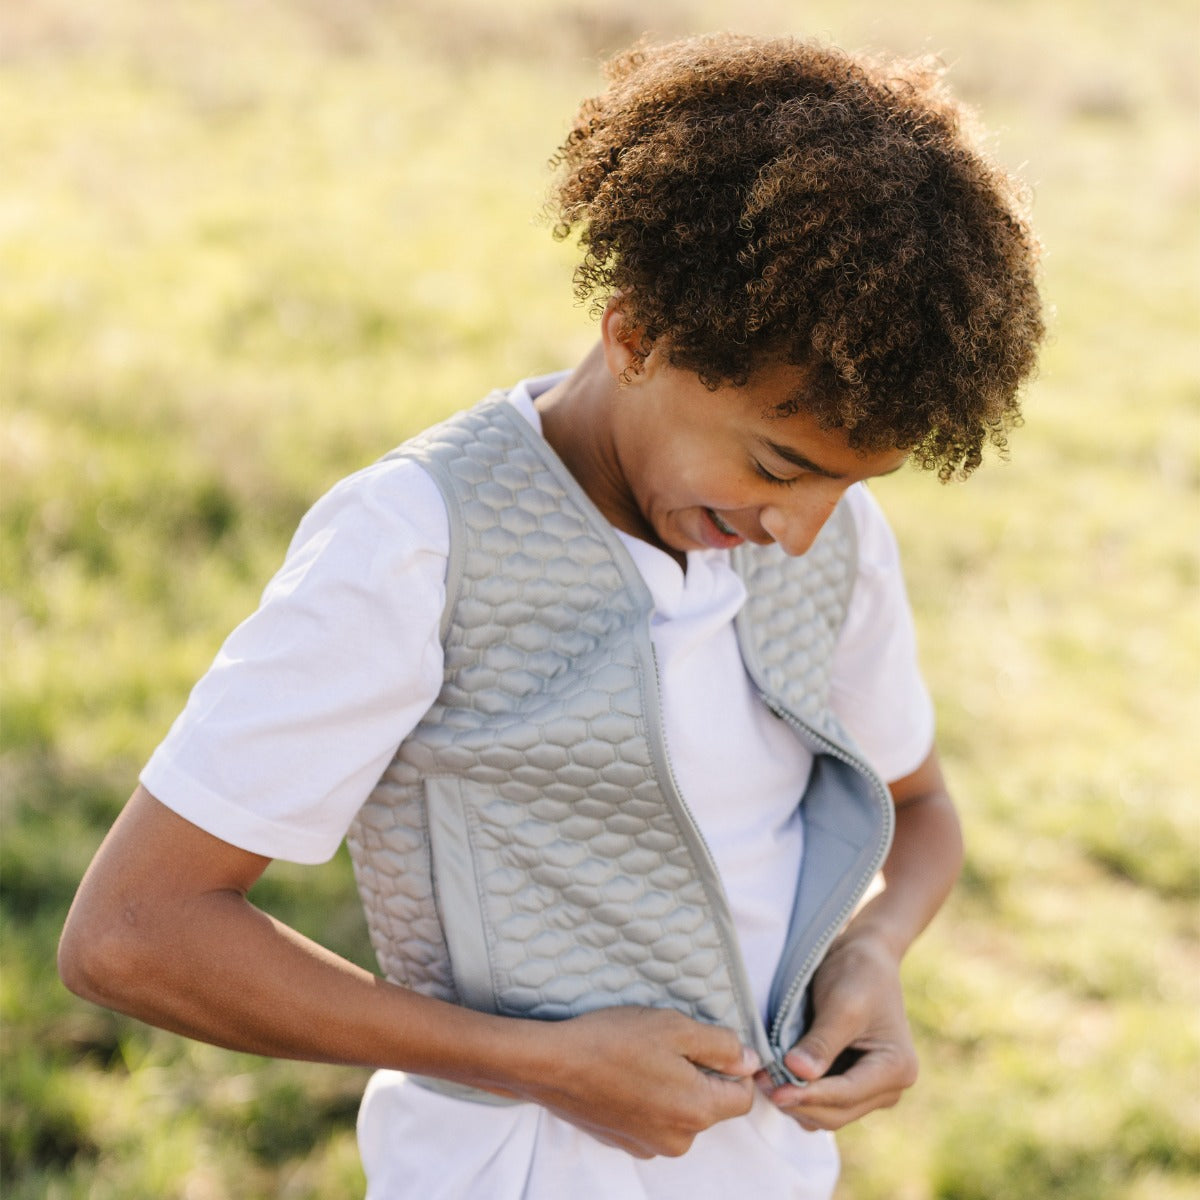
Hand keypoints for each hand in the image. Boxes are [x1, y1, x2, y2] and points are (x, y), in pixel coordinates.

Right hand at [520, 1007, 759, 1157]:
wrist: (554, 1065)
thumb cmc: (614, 1041)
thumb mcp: (675, 1028)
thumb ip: (721, 1046)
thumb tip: (750, 1061)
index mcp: (697, 1111)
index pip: (742, 1097)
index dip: (734, 1067)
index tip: (710, 1044)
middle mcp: (678, 1139)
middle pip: (710, 1106)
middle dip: (699, 1075)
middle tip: (668, 1044)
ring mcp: (649, 1146)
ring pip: (681, 1113)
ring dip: (672, 1087)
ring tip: (642, 1058)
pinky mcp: (625, 1143)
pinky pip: (654, 1121)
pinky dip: (648, 1100)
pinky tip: (625, 1076)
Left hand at [760, 934, 917, 1130]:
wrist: (865, 955)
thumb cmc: (858, 973)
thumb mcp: (842, 1004)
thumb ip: (822, 1042)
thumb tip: (798, 1073)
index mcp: (897, 1068)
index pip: (847, 1094)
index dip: (809, 1096)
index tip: (776, 1091)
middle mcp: (890, 1087)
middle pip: (838, 1112)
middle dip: (800, 1101)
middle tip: (762, 1085)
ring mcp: (872, 1088)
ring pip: (830, 1113)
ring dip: (798, 1102)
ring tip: (765, 1081)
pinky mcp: (853, 1082)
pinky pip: (826, 1102)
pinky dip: (802, 1095)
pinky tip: (778, 1078)